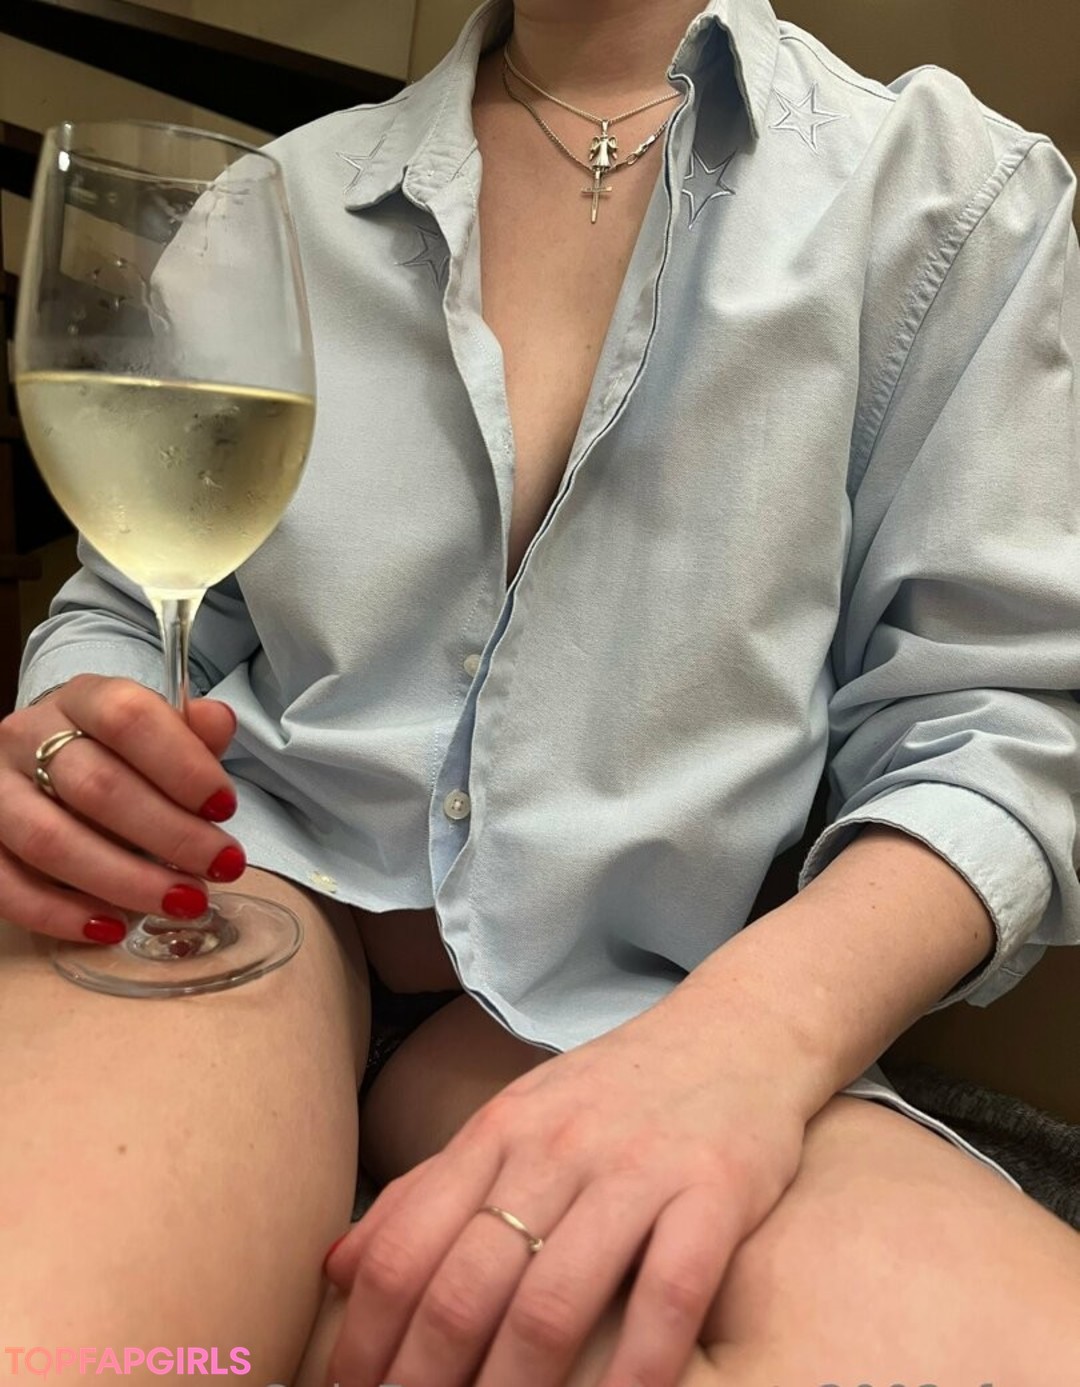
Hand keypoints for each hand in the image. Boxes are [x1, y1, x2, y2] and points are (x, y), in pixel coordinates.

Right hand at [0, 675, 244, 941]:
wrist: (46, 760)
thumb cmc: (118, 753)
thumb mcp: (158, 731)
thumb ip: (191, 732)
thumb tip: (218, 722)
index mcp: (82, 699)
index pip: (127, 718)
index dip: (181, 764)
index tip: (225, 808)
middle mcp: (28, 737)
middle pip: (95, 786)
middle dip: (170, 834)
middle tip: (222, 866)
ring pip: (50, 840)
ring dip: (125, 880)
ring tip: (183, 901)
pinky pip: (7, 884)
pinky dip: (60, 914)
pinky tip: (112, 928)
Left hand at [324, 993, 810, 1386]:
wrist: (735, 1029)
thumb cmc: (613, 1092)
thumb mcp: (513, 1119)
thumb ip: (431, 1188)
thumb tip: (337, 1268)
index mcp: (496, 1132)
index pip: (406, 1248)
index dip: (365, 1339)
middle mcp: (554, 1149)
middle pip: (465, 1287)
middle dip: (423, 1382)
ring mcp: (635, 1168)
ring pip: (553, 1302)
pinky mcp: (713, 1189)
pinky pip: (668, 1295)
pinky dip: (637, 1370)